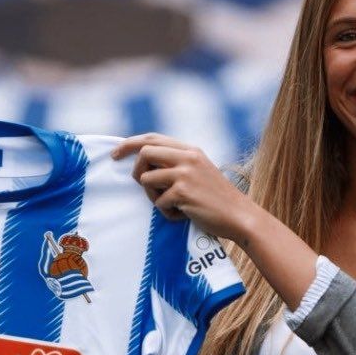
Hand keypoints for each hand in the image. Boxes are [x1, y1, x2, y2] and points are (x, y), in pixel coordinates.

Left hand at [110, 133, 254, 241]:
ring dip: (153, 196)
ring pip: (147, 179)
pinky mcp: (183, 192)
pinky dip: (167, 212)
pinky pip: (159, 202)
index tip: (115, 154)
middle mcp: (188, 157)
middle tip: (142, 186)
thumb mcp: (200, 171)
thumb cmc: (217, 199)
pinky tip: (184, 215)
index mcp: (190, 150)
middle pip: (144, 152)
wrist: (240, 216)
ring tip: (171, 205)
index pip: (152, 138)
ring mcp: (185, 173)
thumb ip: (178, 163)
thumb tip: (145, 164)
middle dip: (137, 171)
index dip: (129, 144)